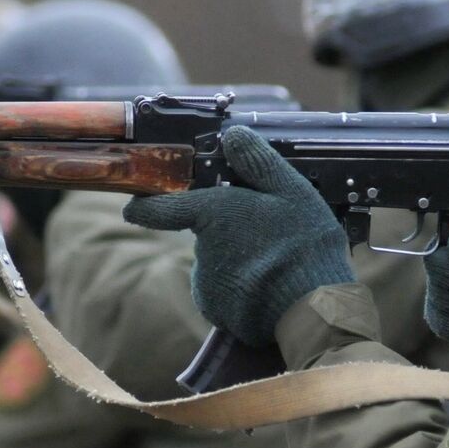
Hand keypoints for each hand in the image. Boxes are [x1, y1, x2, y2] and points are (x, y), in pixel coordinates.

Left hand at [123, 126, 353, 346]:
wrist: (313, 310)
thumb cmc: (305, 245)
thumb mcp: (291, 191)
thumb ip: (257, 162)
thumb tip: (232, 135)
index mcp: (212, 214)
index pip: (158, 209)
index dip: (145, 206)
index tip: (135, 206)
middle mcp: (201, 250)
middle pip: (204, 235)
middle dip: (227, 233)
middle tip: (267, 236)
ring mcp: (206, 284)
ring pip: (215, 264)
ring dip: (237, 262)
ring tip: (276, 264)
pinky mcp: (216, 312)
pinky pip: (223, 292)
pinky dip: (241, 289)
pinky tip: (269, 286)